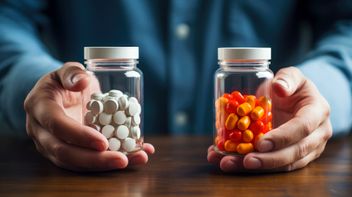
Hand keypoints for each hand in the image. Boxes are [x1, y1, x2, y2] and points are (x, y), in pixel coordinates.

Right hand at [24, 62, 153, 170]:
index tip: (102, 142)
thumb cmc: (64, 81)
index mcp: (40, 107)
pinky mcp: (67, 154)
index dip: (79, 136)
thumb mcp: (67, 70)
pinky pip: (86, 163)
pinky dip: (110, 163)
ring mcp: (52, 146)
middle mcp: (42, 131)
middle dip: (94, 160)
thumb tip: (82, 81)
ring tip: (133, 160)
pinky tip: (134, 157)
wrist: (58, 95)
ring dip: (105, 166)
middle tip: (121, 160)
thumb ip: (73, 72)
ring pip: (76, 164)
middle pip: (65, 152)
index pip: (56, 125)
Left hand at [207, 67, 331, 171]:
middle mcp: (317, 135)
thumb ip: (287, 78)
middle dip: (269, 160)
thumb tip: (279, 87)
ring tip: (229, 163)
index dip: (282, 137)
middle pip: (294, 152)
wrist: (293, 100)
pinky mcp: (293, 159)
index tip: (261, 143)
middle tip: (246, 161)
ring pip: (284, 165)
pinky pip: (273, 166)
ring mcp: (307, 150)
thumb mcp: (290, 76)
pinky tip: (228, 161)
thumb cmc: (290, 87)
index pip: (302, 128)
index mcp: (317, 112)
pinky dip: (250, 166)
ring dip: (256, 167)